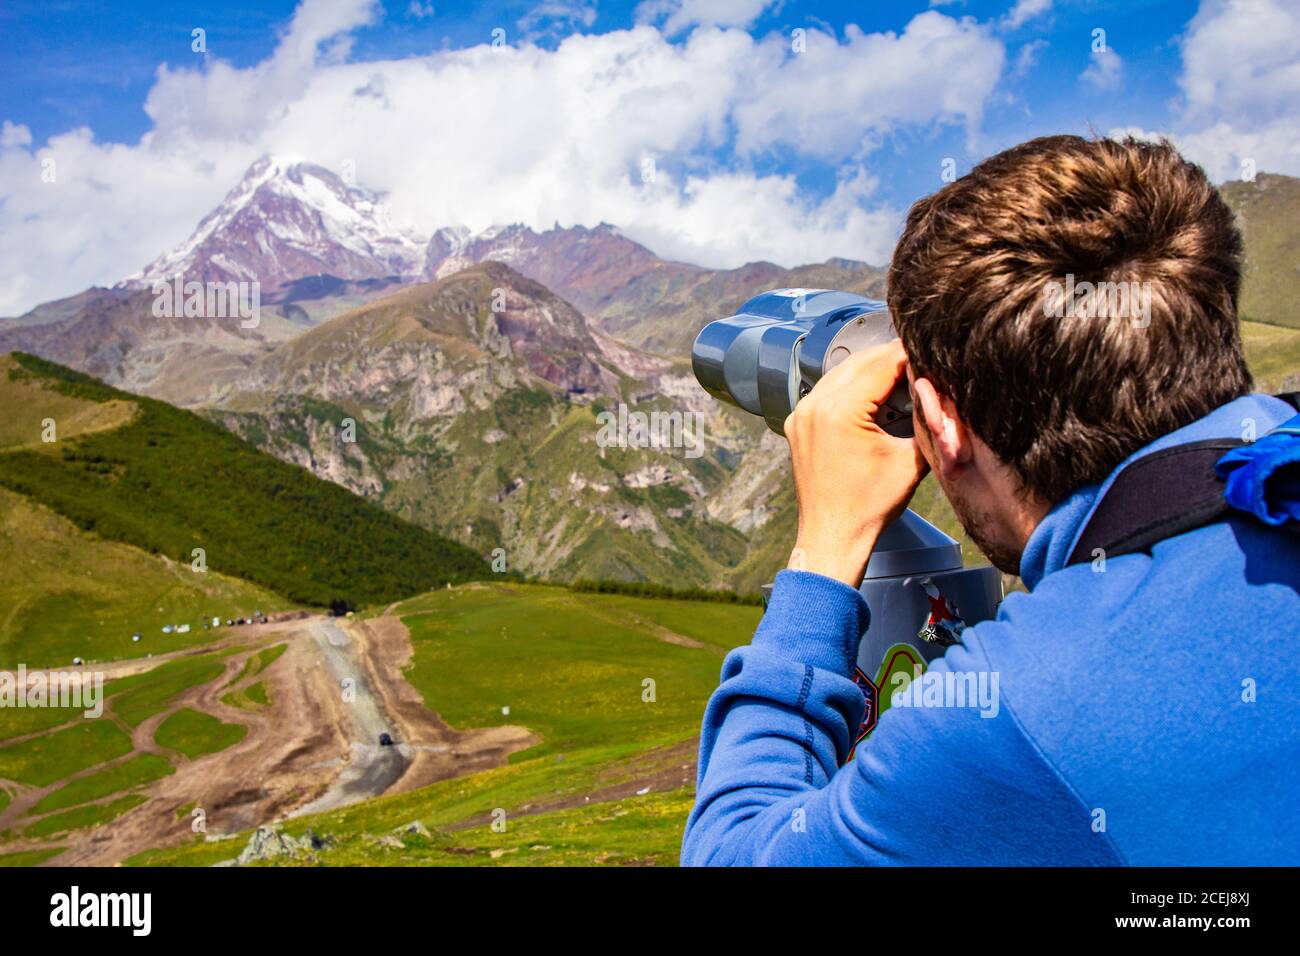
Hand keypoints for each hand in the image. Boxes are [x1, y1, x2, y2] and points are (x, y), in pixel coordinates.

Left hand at [784, 340, 929, 587]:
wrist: (833, 537)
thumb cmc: (871, 506)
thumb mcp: (911, 460)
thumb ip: (927, 421)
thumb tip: (942, 393)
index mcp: (838, 411)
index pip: (881, 365)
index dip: (910, 355)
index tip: (931, 349)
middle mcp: (813, 406)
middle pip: (859, 364)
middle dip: (891, 358)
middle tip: (920, 358)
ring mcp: (800, 415)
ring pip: (841, 375)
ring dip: (871, 370)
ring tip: (902, 372)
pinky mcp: (798, 425)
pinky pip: (827, 392)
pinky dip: (851, 387)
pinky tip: (874, 392)